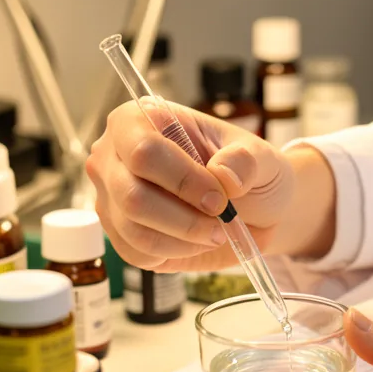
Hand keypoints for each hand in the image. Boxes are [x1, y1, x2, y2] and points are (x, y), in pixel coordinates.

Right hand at [87, 100, 294, 271]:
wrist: (254, 209)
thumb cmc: (246, 173)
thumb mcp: (261, 157)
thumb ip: (246, 160)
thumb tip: (222, 174)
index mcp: (141, 119)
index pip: (143, 150)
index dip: (183, 180)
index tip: (220, 198)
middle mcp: (115, 156)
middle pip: (132, 195)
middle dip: (185, 218)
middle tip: (221, 221)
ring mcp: (112, 196)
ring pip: (134, 229)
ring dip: (184, 238)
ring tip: (215, 232)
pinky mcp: (120, 234)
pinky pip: (137, 252)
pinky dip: (175, 252)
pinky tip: (196, 241)